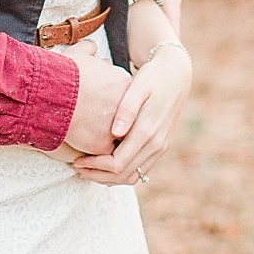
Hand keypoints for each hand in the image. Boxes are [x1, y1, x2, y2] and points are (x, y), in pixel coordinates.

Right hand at [59, 40, 130, 154]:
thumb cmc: (63, 72)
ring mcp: (117, 128)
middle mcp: (126, 108)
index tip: (90, 103)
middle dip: (108, 124)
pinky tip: (77, 149)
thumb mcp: (78, 54)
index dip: (105, 102)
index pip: (121, 99)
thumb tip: (92, 47)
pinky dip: (90, 154)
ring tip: (80, 138)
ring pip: (113, 140)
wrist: (53, 92)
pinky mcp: (104, 145)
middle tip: (87, 123)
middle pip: (120, 120)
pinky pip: (101, 154)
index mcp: (124, 85)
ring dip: (100, 141)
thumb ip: (89, 50)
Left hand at [71, 43, 191, 184]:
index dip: (95, 166)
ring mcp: (160, 148)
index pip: (118, 163)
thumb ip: (126, 109)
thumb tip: (115, 133)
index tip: (77, 160)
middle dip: (98, 175)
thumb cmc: (152, 77)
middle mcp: (156, 144)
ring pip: (133, 177)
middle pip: (124, 175)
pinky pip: (140, 170)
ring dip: (109, 178)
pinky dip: (121, 173)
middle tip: (77, 167)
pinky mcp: (160, 147)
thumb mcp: (138, 86)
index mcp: (148, 131)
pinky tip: (104, 164)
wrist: (177, 75)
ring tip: (87, 169)